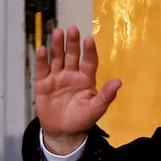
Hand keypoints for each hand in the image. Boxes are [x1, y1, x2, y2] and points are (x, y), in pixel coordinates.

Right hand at [34, 26, 121, 154]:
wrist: (64, 131)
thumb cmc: (83, 119)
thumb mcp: (97, 108)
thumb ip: (106, 95)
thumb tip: (119, 82)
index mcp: (86, 79)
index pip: (89, 61)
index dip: (89, 51)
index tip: (89, 39)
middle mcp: (72, 74)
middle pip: (72, 55)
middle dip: (72, 43)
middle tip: (72, 29)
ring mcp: (57, 77)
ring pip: (57, 58)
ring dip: (57, 46)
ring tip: (57, 32)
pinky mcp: (43, 83)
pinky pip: (42, 69)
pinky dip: (42, 60)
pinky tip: (43, 49)